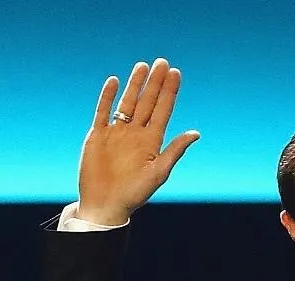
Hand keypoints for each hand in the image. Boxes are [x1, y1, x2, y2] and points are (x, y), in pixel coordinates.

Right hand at [77, 58, 199, 224]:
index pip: (163, 111)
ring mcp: (117, 133)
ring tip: (142, 66)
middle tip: (162, 62)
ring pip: (127, 103)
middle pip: (147, 102)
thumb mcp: (159, 172)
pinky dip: (107, 97)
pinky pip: (103, 111)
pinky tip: (114, 81)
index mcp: (152, 141)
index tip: (176, 74)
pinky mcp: (98, 135)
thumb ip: (175, 150)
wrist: (106, 204)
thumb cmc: (135, 193)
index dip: (170, 92)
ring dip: (134, 85)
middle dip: (155, 83)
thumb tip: (196, 133)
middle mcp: (136, 133)